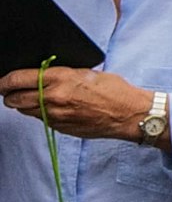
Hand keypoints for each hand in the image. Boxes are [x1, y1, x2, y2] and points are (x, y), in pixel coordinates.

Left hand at [2, 66, 155, 140]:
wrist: (128, 114)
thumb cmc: (114, 90)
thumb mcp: (86, 73)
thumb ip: (61, 75)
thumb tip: (42, 76)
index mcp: (60, 78)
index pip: (18, 79)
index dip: (4, 81)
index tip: (1, 81)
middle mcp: (53, 97)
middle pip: (14, 99)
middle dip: (9, 95)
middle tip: (10, 92)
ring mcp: (55, 115)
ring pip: (24, 110)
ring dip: (24, 105)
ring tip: (33, 99)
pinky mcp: (58, 128)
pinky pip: (40, 119)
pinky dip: (40, 113)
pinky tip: (52, 108)